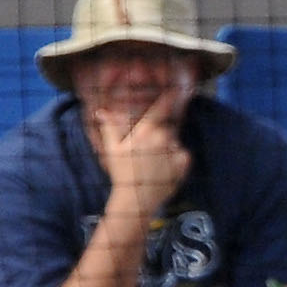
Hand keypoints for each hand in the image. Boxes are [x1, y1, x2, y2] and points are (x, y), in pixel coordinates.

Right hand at [98, 83, 193, 213]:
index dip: (170, 97)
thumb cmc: (122, 172)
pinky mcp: (185, 162)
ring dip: (168, 147)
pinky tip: (164, 168)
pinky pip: (183, 154)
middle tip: (148, 150)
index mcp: (146, 131)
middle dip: (160, 134)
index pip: (162, 108)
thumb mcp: (112, 148)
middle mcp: (163, 138)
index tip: (178, 88)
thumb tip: (101, 111)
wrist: (137, 198)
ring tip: (154, 162)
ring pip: (174, 141)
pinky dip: (177, 159)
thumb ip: (109, 126)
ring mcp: (175, 150)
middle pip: (167, 127)